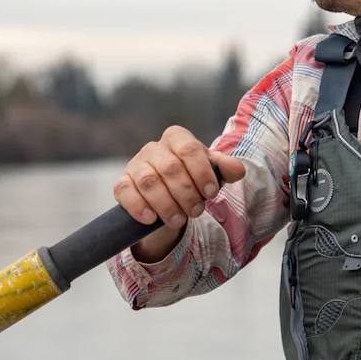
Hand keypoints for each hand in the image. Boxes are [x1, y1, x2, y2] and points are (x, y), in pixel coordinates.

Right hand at [115, 126, 245, 260]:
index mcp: (177, 138)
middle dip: (186, 193)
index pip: (189, 148)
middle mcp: (154, 148)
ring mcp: (135, 165)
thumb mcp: (211, 174)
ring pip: (148, 181)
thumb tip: (238, 170)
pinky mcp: (122, 183)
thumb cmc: (192, 181)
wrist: (169, 198)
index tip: (211, 193)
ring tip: (179, 220)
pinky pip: (125, 191)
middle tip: (197, 211)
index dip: (201, 172)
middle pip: (170, 168)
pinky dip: (138, 206)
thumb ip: (225, 170)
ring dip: (166, 204)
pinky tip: (151, 219)